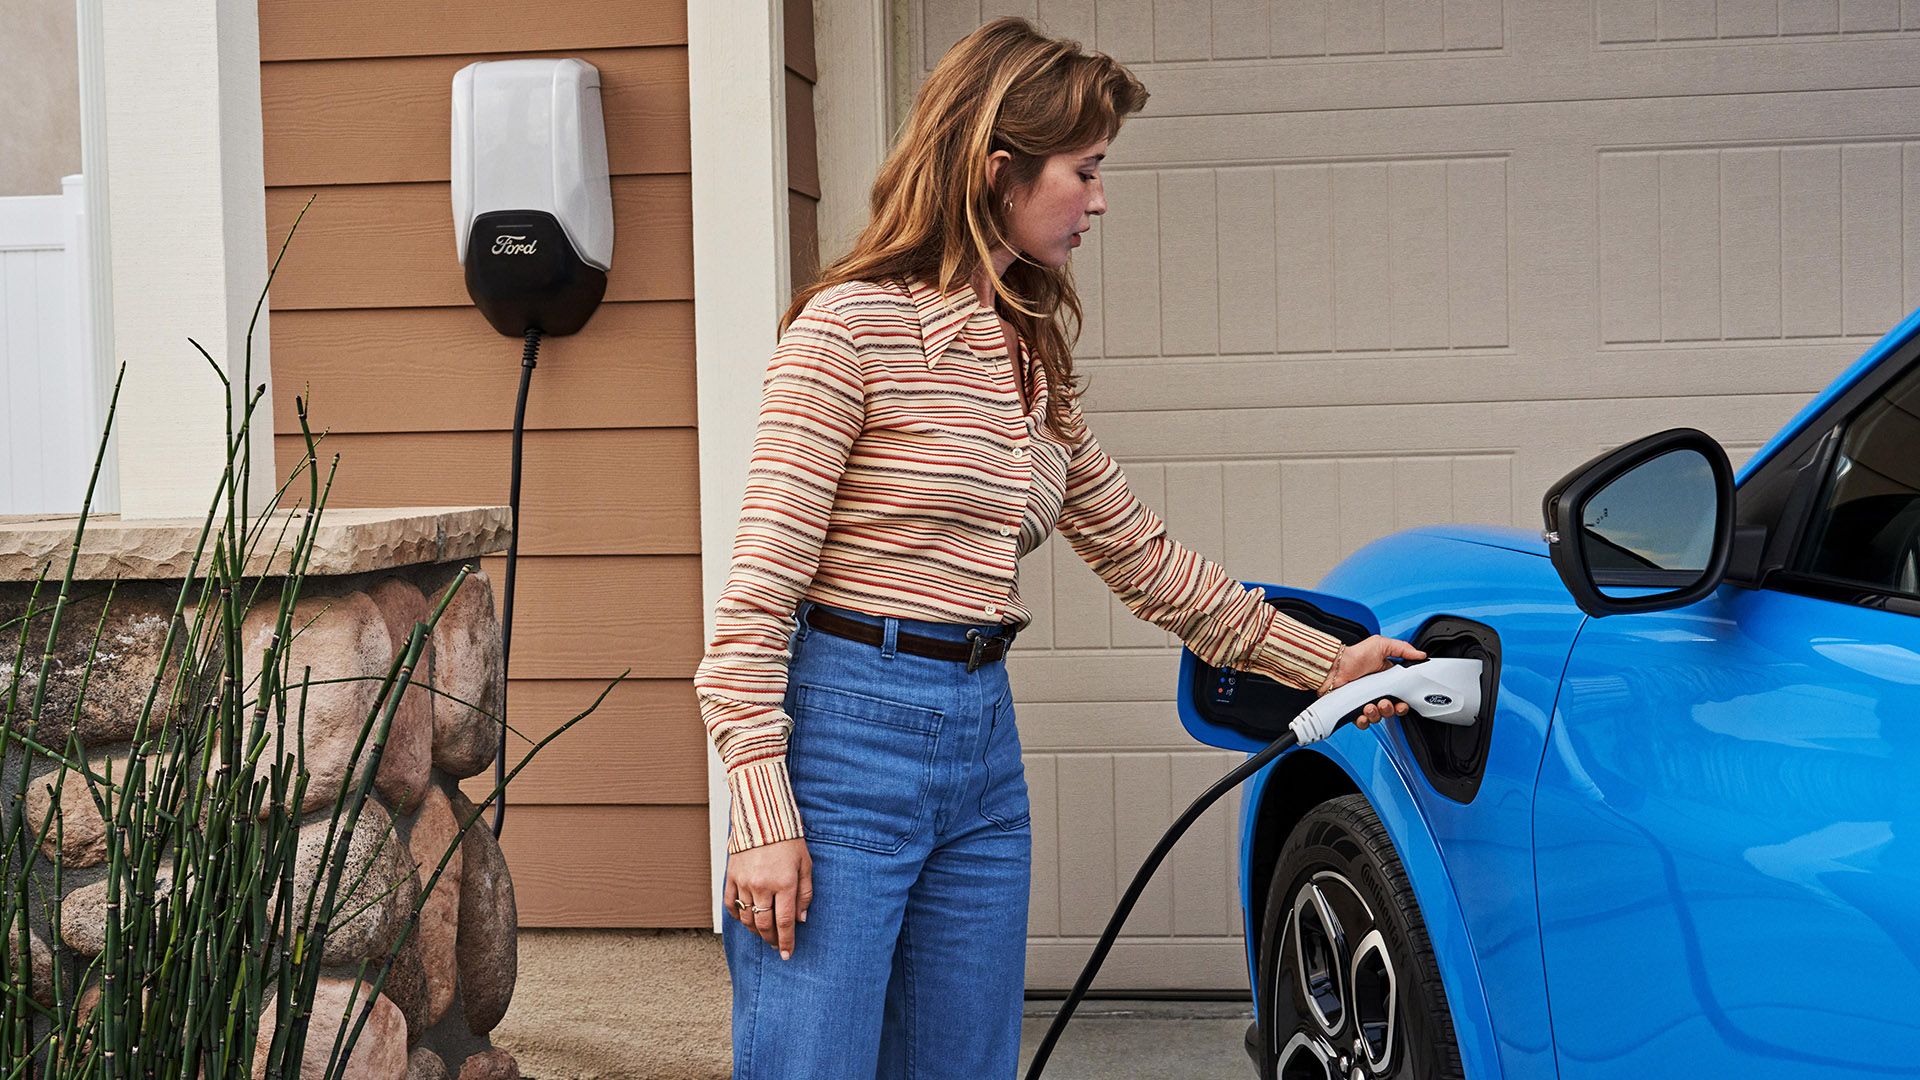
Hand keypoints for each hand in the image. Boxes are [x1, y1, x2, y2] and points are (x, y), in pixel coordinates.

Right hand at [723, 838, 812, 959]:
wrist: (763, 816)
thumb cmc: (789, 840)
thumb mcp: (805, 865)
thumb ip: (805, 893)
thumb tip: (801, 919)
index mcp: (784, 884)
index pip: (785, 922)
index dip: (786, 941)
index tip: (787, 954)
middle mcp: (762, 886)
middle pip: (764, 924)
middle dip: (771, 939)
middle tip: (776, 945)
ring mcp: (744, 882)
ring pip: (747, 917)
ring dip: (755, 930)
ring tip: (763, 933)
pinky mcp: (731, 876)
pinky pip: (731, 904)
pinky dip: (737, 915)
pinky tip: (745, 918)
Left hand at [1317, 635, 1429, 729]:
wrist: (1333, 666)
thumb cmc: (1355, 655)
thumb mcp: (1381, 645)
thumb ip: (1403, 649)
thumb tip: (1420, 655)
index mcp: (1387, 680)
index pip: (1401, 697)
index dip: (1404, 703)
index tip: (1403, 703)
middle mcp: (1377, 692)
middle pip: (1391, 710)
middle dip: (1390, 710)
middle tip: (1384, 702)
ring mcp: (1365, 702)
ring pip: (1378, 717)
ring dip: (1377, 714)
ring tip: (1370, 705)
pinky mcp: (1353, 710)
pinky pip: (1363, 722)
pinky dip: (1364, 721)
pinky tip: (1362, 713)